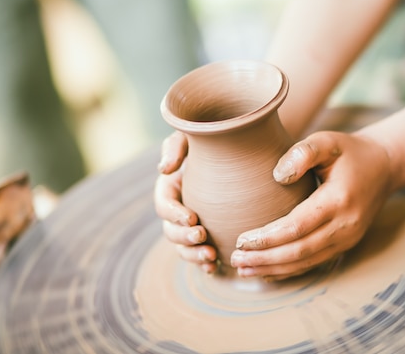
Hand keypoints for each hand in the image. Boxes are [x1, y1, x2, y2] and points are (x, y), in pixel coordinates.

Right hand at [154, 131, 217, 273]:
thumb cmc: (214, 140)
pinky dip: (205, 264)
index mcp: (170, 187)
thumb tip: (163, 169)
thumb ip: (176, 146)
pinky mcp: (207, 235)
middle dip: (184, 238)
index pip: (164, 205)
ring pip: (183, 247)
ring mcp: (191, 225)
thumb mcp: (191, 136)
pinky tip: (216, 267)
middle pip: (171, 231)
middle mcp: (178, 209)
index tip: (193, 217)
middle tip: (203, 237)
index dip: (174, 214)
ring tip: (211, 257)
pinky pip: (200, 254)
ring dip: (193, 255)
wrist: (241, 150)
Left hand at [230, 131, 393, 280]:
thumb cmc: (349, 151)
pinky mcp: (345, 244)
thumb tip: (277, 176)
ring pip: (306, 262)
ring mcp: (348, 239)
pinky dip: (289, 270)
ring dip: (273, 269)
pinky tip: (267, 272)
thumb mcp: (327, 141)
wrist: (384, 166)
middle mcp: (346, 225)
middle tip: (235, 259)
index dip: (267, 238)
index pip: (297, 226)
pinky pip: (314, 262)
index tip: (242, 239)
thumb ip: (302, 153)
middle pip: (299, 251)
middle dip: (265, 258)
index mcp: (339, 200)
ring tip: (244, 269)